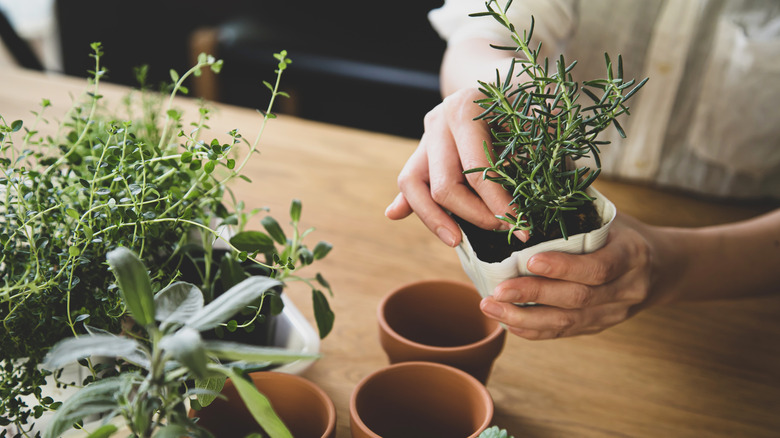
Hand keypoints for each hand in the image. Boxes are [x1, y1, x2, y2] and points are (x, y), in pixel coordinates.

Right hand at [385, 88, 528, 245]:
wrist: (501, 76)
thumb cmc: (525, 98)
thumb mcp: (537, 114)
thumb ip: (537, 148)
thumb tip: (537, 191)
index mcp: (465, 110)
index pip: (477, 173)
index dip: (499, 205)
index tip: (520, 226)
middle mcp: (438, 121)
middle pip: (443, 185)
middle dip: (474, 216)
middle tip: (503, 230)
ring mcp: (426, 135)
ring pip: (413, 185)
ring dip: (433, 218)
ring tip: (456, 241)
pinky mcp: (422, 150)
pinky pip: (409, 181)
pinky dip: (406, 201)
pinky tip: (395, 215)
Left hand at [479, 214, 662, 339]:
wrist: (664, 268)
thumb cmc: (624, 233)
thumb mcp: (611, 215)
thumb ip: (578, 205)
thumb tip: (536, 176)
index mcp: (632, 254)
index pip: (598, 266)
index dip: (563, 267)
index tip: (529, 261)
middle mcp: (627, 289)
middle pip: (578, 298)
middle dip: (533, 295)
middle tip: (497, 291)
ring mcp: (614, 313)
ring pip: (568, 322)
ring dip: (525, 318)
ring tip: (491, 308)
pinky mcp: (600, 326)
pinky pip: (565, 333)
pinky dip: (534, 330)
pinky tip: (507, 322)